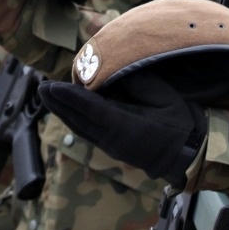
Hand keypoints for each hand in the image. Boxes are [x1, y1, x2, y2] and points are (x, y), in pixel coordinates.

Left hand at [39, 70, 207, 185]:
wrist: (188, 156)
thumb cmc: (180, 125)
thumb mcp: (166, 99)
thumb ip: (141, 84)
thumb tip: (115, 73)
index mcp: (126, 127)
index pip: (92, 110)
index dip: (70, 98)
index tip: (52, 86)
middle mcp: (113, 140)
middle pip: (79, 120)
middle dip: (58, 103)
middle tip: (40, 87)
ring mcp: (110, 146)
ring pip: (79, 127)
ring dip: (61, 111)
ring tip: (46, 95)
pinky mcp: (111, 147)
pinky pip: (86, 132)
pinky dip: (72, 119)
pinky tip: (64, 109)